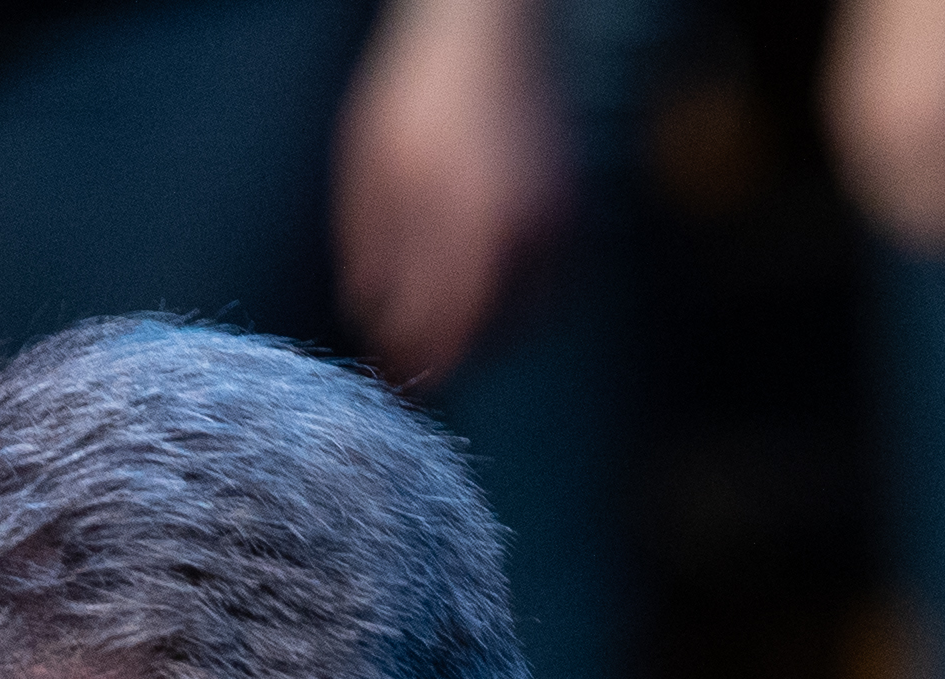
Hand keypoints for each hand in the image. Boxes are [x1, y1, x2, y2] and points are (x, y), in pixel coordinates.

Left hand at [336, 0, 568, 387]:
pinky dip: (512, 299)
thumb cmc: (417, 95)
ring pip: (520, 318)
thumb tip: (371, 318)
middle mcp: (523, 240)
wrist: (488, 32)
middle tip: (408, 353)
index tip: (388, 378)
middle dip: (446, 353)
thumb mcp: (372, 173)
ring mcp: (556, 228)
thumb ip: (371, 252)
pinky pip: (545, 286)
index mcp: (467, 234)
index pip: (442, 337)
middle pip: (484, 339)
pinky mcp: (573, 214)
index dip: (412, 365)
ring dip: (480, 331)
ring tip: (440, 320)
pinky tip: (480, 284)